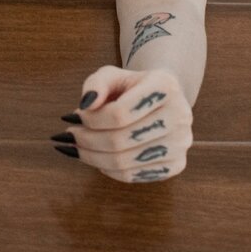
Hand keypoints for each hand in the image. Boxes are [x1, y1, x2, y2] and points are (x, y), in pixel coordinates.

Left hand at [51, 66, 192, 183]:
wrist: (162, 98)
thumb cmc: (132, 86)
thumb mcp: (112, 75)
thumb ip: (96, 84)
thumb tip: (85, 104)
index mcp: (165, 86)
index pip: (120, 113)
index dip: (91, 120)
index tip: (73, 117)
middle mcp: (180, 115)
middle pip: (121, 140)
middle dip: (87, 140)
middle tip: (69, 136)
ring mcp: (181, 143)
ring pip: (125, 162)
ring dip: (93, 157)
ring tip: (77, 148)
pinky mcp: (177, 164)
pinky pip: (134, 176)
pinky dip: (109, 170)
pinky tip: (98, 159)